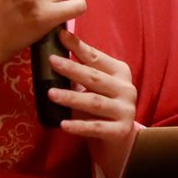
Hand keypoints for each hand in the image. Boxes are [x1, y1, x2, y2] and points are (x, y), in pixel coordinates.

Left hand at [49, 30, 137, 177]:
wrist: (119, 142)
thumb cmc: (101, 109)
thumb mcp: (94, 87)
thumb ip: (82, 71)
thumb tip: (54, 52)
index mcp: (120, 73)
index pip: (96, 58)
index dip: (78, 47)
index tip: (60, 35)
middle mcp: (126, 89)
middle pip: (95, 78)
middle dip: (72, 69)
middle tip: (52, 62)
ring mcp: (125, 111)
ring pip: (94, 102)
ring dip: (72, 97)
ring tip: (51, 94)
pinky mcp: (120, 131)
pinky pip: (96, 127)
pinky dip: (79, 126)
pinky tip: (64, 124)